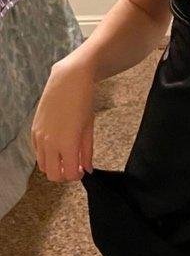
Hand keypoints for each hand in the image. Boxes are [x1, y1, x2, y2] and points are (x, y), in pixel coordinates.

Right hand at [31, 61, 94, 182]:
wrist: (69, 79)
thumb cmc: (83, 101)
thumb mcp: (89, 128)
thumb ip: (87, 151)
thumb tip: (87, 169)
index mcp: (67, 144)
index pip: (69, 174)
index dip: (77, 176)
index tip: (82, 170)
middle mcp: (50, 143)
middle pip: (53, 175)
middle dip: (64, 175)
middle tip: (74, 166)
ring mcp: (39, 137)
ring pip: (42, 165)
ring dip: (54, 166)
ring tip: (65, 156)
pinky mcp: (34, 129)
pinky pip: (37, 151)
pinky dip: (46, 154)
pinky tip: (57, 145)